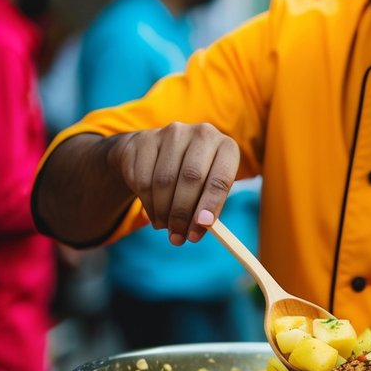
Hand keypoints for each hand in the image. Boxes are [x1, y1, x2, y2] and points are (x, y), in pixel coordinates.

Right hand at [109, 123, 239, 245]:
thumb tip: (199, 229)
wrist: (157, 152)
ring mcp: (173, 133)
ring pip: (164, 181)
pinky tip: (153, 213)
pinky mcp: (146, 139)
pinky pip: (144, 178)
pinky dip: (148, 203)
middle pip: (191, 178)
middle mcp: (202, 134)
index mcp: (226, 147)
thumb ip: (207, 208)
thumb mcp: (208, 189)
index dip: (211, 204)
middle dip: (184, 213)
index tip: (202, 226)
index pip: (221, 178)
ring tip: (166, 227)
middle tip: (179, 237)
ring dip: (164, 211)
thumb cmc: (193, 177)